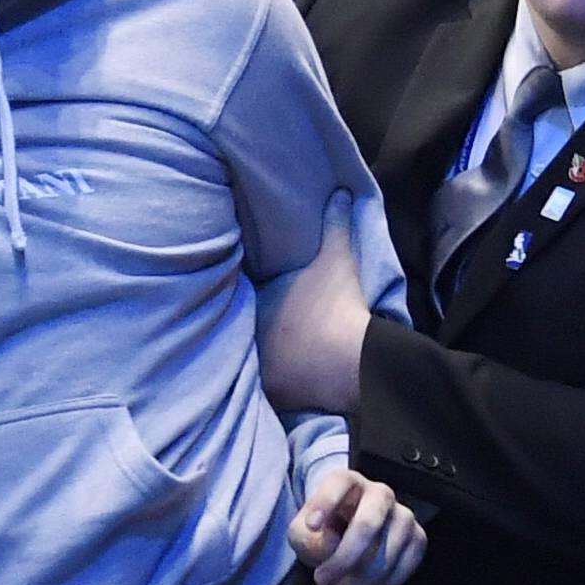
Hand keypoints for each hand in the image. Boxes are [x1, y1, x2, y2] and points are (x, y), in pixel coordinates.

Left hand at [254, 190, 368, 417]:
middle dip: (236, 323)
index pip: (233, 295)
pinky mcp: (270, 393)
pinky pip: (259, 387)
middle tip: (249, 319)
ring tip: (260, 351)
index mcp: (255, 303)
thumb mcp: (337, 258)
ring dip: (247, 355)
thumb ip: (334, 224)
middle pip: (234, 328)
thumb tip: (339, 191)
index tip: (244, 289)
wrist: (350, 361)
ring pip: (243, 359)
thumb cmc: (337, 306)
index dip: (237, 292)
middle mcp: (247, 336)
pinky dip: (262, 384)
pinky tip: (270, 379)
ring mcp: (256, 367)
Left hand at [289, 466, 426, 584]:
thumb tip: (331, 548)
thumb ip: (306, 537)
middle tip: (323, 581)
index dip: (326, 502)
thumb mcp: (302, 533)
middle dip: (345, 558)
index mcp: (347, 482)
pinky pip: (406, 564)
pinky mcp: (417, 538)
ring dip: (362, 578)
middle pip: (368, 523)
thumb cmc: (324, 532)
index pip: (339, 483)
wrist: (349, 539)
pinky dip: (384, 584)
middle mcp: (379, 493)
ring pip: (388, 549)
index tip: (312, 525)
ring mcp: (402, 514)